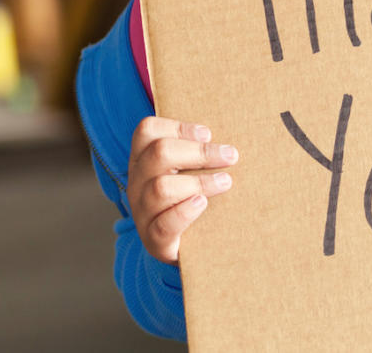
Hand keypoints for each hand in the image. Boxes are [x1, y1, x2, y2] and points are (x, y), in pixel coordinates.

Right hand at [126, 117, 237, 263]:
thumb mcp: (193, 168)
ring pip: (160, 188)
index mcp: (144, 161)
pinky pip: (163, 225)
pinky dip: (185, 212)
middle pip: (158, 154)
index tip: (209, 133)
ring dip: (199, 181)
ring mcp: (143, 213)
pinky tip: (203, 204)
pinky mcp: (154, 241)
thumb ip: (202, 148)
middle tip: (230, 156)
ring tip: (225, 182)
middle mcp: (137, 184)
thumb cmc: (195, 195)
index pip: (147, 131)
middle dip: (200, 152)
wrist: (192, 245)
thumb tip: (234, 129)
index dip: (178, 127)